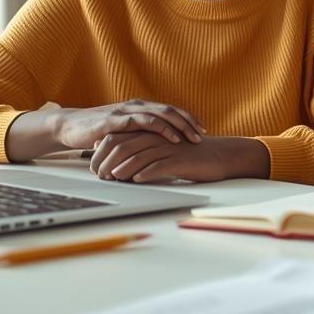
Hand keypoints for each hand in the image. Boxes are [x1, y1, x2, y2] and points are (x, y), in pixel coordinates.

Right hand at [55, 101, 204, 152]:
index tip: (203, 130)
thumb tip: (160, 145)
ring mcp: (126, 112)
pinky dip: (161, 129)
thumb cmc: (97, 131)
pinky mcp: (117, 121)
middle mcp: (136, 106)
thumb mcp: (123, 132)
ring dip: (180, 126)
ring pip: (160, 114)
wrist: (70, 127)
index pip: (170, 110)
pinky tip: (172, 138)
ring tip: (192, 138)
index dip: (188, 118)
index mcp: (140, 107)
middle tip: (204, 134)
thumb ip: (139, 133)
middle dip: (189, 122)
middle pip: (170, 110)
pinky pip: (144, 123)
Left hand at [89, 132, 267, 182]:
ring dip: (122, 169)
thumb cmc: (189, 155)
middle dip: (106, 162)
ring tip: (112, 179)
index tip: (93, 167)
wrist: (220, 156)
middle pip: (123, 146)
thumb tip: (111, 153)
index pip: (117, 138)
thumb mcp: (160, 149)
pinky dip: (145, 173)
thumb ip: (138, 148)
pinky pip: (159, 166)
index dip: (101, 152)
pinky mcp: (179, 160)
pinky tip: (136, 180)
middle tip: (98, 176)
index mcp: (150, 132)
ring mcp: (168, 148)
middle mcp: (156, 137)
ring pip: (138, 155)